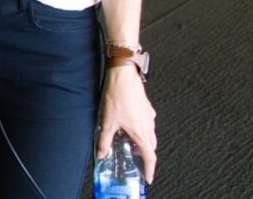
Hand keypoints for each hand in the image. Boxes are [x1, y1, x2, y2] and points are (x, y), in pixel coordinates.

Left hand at [97, 65, 157, 181]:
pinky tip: (131, 126)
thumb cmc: (117, 96)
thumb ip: (104, 141)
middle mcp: (148, 125)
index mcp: (140, 132)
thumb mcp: (107, 121)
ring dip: (143, 142)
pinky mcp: (146, 107)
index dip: (150, 169)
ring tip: (130, 143)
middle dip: (145, 156)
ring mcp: (149, 116)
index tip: (148, 177)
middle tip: (136, 160)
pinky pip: (148, 124)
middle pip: (151, 147)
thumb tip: (101, 154)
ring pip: (150, 135)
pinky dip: (142, 130)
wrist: (124, 75)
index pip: (150, 156)